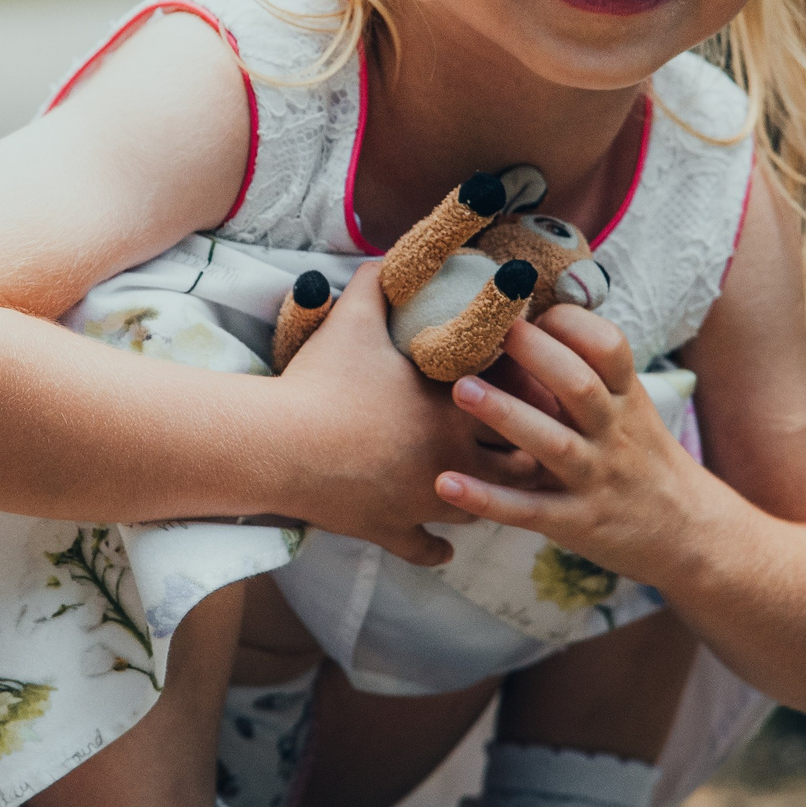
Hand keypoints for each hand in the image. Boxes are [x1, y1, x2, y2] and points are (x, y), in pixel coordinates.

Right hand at [271, 262, 540, 568]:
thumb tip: (387, 257)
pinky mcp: (390, 531)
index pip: (517, 408)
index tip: (524, 392)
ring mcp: (423, 503)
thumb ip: (377, 284)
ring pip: (477, 509)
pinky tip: (443, 548)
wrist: (279, 445)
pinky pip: (426, 550)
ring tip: (482, 486)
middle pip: (515, 467)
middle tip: (516, 443)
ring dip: (483, 498)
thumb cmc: (322, 380)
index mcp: (454, 410)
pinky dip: (436, 549)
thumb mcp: (351, 319)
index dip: (526, 400)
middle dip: (520, 455)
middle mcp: (451, 461)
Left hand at [434, 304, 710, 587]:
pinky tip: (446, 483)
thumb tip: (535, 320)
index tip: (526, 310)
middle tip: (487, 332)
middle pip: (578, 386)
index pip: (608, 347)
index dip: (569, 323)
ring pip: (552, 444)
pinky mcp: (577, 523)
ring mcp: (596, 479)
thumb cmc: (643, 460)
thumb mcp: (632, 410)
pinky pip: (529, 510)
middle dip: (534, 355)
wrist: (689, 533)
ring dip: (505, 414)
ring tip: (460, 389)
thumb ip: (592, 374)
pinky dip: (488, 498)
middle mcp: (614, 434)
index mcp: (627, 399)